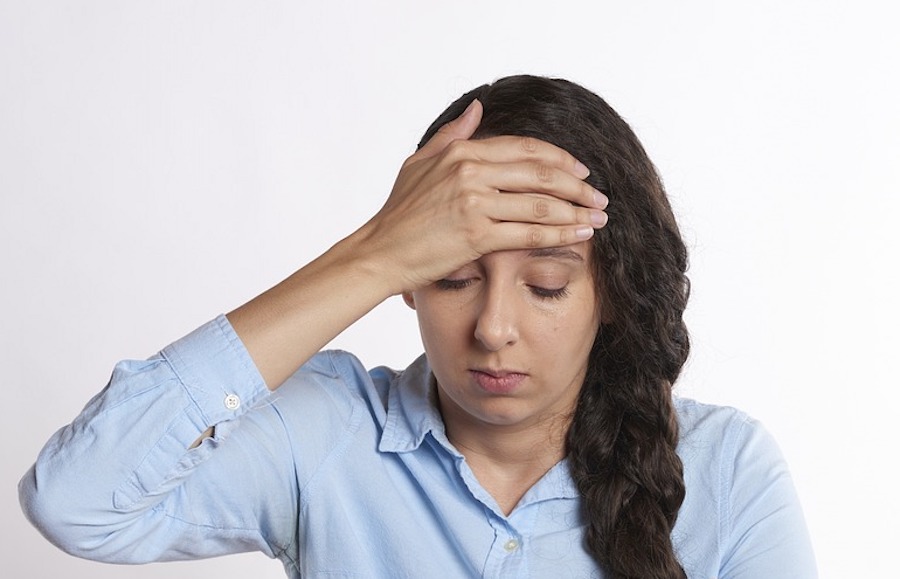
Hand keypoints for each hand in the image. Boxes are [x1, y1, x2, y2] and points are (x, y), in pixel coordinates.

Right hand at [358, 99, 608, 293]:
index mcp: (461, 151)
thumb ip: (452, 135)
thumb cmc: (398, 214)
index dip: (560, 158)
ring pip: (541, 204)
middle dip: (578, 186)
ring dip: (577, 211)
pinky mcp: (477, 235)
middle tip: (600, 197)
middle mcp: (470, 172)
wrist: (380, 252)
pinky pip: (530, 233)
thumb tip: (479, 108)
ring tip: (598, 218)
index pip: (525, 148)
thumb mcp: (419, 163)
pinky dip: (561, 233)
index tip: (582, 171)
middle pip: (541, 173)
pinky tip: (580, 235)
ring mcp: (474, 202)